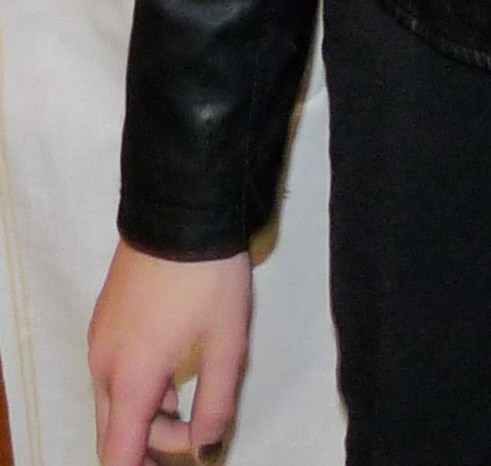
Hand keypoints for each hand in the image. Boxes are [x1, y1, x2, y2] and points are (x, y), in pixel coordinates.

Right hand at [87, 239, 251, 465]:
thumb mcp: (227, 343)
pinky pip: (114, 373)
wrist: (179, 214)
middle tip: (196, 431)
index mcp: (130, 380)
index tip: (172, 464)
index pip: (117, 455)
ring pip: (114, 401)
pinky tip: (174, 371)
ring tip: (192, 401)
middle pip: (115, 432)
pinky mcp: (103, 322)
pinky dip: (140, 387)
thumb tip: (204, 447)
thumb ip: (216, 402)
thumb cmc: (209, 280)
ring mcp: (98, 342)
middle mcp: (102, 367)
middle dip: (151, 443)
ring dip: (148, 413)